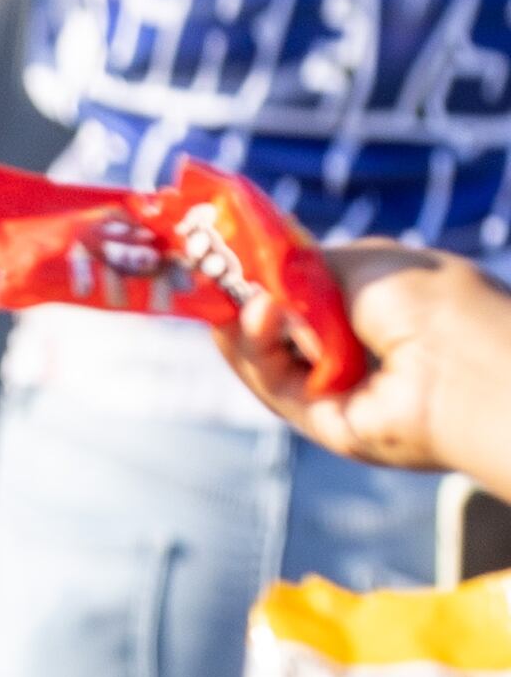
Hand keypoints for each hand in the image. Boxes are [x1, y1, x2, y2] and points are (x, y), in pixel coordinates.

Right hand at [219, 244, 510, 492]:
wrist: (467, 367)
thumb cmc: (434, 302)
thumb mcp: (364, 261)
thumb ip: (305, 266)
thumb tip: (262, 278)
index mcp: (384, 311)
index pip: (308, 295)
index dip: (268, 275)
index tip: (229, 253)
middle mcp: (363, 354)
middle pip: (280, 327)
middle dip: (244, 298)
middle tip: (209, 272)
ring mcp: (342, 391)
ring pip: (269, 358)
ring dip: (248, 325)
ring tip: (247, 301)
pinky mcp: (325, 423)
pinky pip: (274, 386)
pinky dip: (253, 353)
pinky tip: (252, 319)